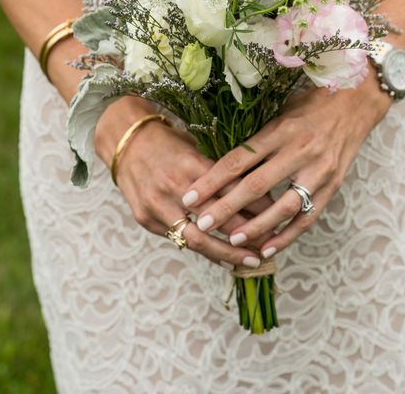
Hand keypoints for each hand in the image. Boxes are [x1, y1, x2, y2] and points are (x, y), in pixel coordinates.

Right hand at [94, 98, 274, 269]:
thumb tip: (259, 188)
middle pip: (218, 218)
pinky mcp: (146, 220)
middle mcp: (174, 187)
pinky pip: (180, 241)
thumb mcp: (197, 147)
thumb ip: (221, 170)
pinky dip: (204, 251)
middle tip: (272, 243)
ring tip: (252, 261)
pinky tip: (224, 258)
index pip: (230, 189)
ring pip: (198, 239)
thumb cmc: (169, 143)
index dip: (256, 205)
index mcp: (191, 164)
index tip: (278, 213)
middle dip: (248, 234)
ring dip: (228, 253)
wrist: (126, 143)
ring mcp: (157, 206)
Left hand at [181, 71, 391, 258]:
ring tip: (233, 240)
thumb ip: (258, 139)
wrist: (356, 101)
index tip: (191, 194)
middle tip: (203, 223)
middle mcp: (298, 151)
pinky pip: (308, 216)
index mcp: (280, 130)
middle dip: (227, 207)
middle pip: (256, 185)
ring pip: (283, 206)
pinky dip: (288, 235)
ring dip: (256, 227)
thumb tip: (225, 165)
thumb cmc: (311, 103)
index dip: (213, 179)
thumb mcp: (280, 112)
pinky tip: (268, 248)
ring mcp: (318, 170)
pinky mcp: (333, 185)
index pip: (240, 159)